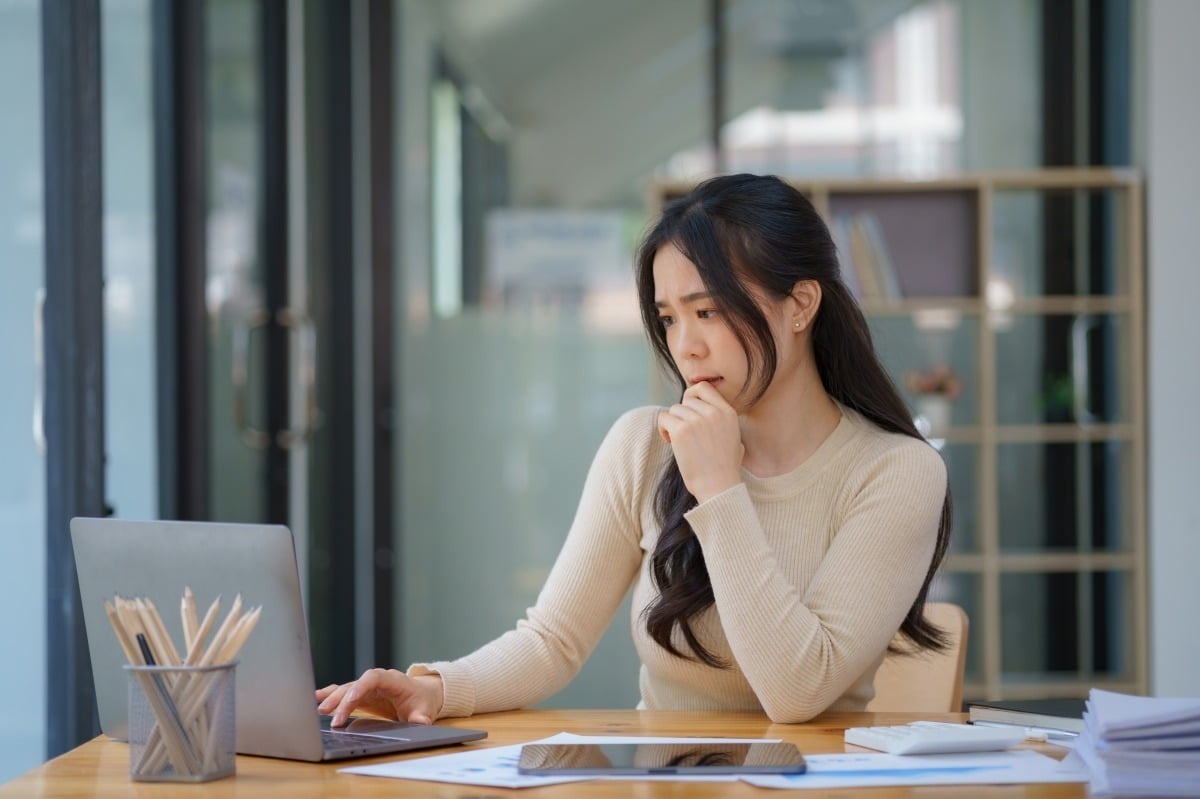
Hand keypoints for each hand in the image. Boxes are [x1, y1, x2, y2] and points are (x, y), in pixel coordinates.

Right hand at [315, 669, 443, 726]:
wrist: (420, 695)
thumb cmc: (421, 701)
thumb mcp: (424, 710)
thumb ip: (421, 717)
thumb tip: (421, 722)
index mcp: (392, 680)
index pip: (373, 678)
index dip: (360, 687)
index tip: (350, 701)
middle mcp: (376, 680)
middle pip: (355, 685)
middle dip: (342, 700)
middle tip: (331, 717)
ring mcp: (367, 687)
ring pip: (346, 689)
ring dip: (332, 699)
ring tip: (318, 709)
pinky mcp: (361, 694)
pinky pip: (344, 692)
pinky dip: (331, 695)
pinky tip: (316, 699)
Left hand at [657, 380, 743, 502]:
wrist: (718, 486)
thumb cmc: (724, 468)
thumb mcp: (734, 438)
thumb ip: (721, 421)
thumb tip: (702, 408)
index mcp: (728, 412)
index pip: (704, 388)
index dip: (692, 396)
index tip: (688, 412)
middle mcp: (713, 412)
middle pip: (686, 399)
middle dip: (682, 415)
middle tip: (684, 433)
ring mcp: (697, 420)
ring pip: (674, 409)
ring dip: (672, 423)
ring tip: (678, 441)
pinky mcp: (681, 430)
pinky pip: (663, 418)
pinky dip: (663, 429)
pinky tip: (670, 442)